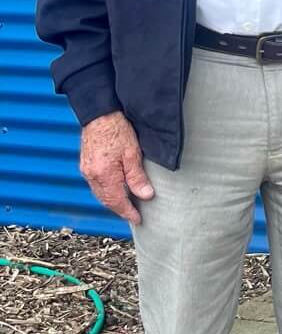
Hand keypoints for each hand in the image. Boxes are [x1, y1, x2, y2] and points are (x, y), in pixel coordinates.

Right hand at [79, 112, 153, 226]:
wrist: (99, 114)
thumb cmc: (116, 130)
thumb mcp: (132, 153)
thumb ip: (137, 177)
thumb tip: (145, 195)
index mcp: (104, 175)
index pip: (117, 202)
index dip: (128, 212)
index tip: (138, 220)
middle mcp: (92, 176)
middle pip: (106, 200)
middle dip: (120, 209)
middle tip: (133, 215)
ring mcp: (86, 170)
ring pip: (100, 194)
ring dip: (112, 201)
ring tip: (126, 205)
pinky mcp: (85, 164)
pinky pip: (95, 185)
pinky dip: (105, 191)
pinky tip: (114, 190)